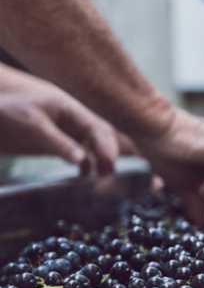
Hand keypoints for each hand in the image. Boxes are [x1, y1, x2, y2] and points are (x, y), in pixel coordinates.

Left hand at [0, 81, 119, 172]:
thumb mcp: (33, 125)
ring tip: (100, 179)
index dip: (108, 147)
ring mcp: (65, 131)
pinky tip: (83, 176)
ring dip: (99, 161)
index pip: (99, 129)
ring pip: (92, 147)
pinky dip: (84, 165)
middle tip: (109, 176)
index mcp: (72, 110)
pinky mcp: (55, 142)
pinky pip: (77, 154)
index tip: (110, 165)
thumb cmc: (10, 108)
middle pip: (101, 137)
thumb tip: (81, 161)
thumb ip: (58, 143)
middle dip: (109, 155)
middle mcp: (73, 121)